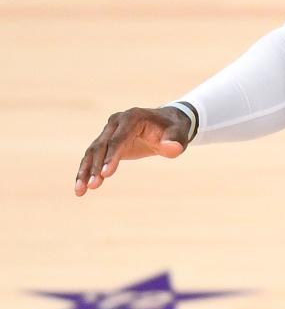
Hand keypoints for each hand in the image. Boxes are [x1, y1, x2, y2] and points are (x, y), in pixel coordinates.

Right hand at [74, 106, 192, 195]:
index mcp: (132, 117)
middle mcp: (116, 122)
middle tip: (93, 186)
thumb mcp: (179, 133)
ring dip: (85, 171)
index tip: (106, 174)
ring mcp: (108, 130)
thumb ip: (175, 141)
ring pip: (92, 152)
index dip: (112, 156)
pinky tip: (80, 188)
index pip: (118, 139)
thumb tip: (172, 149)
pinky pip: (92, 157)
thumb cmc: (174, 129)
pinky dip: (86, 171)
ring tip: (80, 191)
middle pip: (102, 146)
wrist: (166, 122)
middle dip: (96, 166)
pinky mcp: (105, 141)